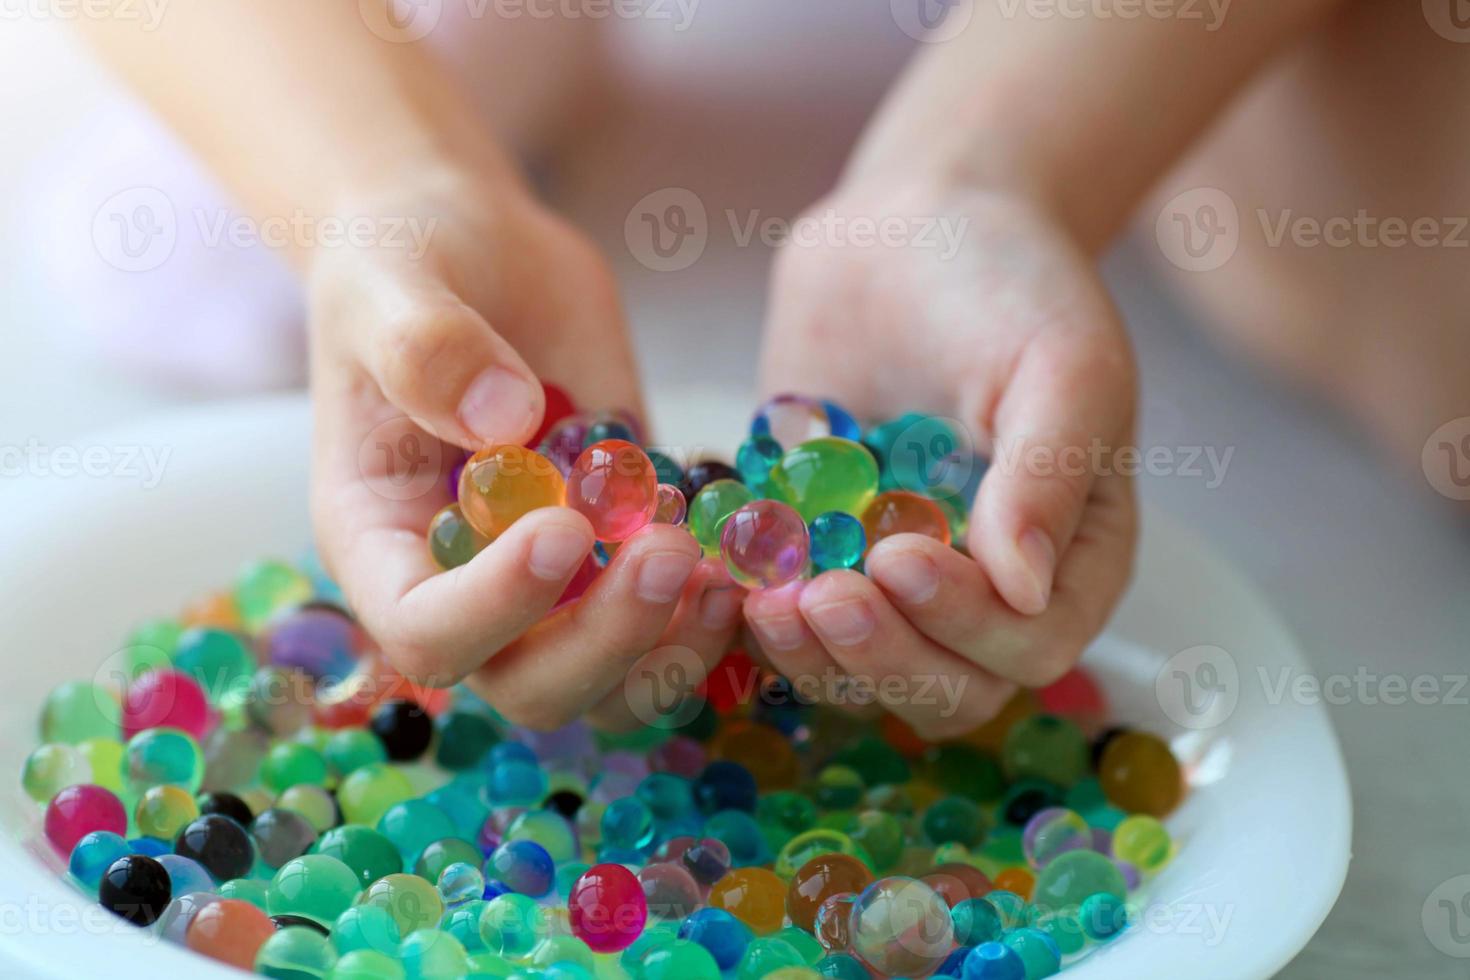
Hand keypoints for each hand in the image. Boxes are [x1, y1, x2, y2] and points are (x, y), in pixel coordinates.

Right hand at [308, 170, 743, 730]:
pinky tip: (748, 554)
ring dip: (672, 649)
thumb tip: (503, 423)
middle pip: (531, 686)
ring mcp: (553, 580)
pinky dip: (713, 615)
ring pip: (613, 684)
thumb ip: (429, 349)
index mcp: (382, 543)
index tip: (562, 526)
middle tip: (668, 550)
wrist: (477, 248)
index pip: (426, 631)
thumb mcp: (393, 281)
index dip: (496, 607)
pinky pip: (671, 627)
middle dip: (607, 640)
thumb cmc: (407, 260)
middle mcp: (466, 584)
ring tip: (721, 572)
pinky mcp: (623, 549)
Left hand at [750, 185, 1137, 738]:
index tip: (900, 558)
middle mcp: (983, 588)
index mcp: (1068, 557)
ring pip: (859, 672)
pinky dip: (750, 615)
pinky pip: (786, 617)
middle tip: (819, 599)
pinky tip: (714, 577)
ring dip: (810, 654)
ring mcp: (892, 579)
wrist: (914, 223)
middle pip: (944, 686)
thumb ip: (1048, 475)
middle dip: (881, 657)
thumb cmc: (1011, 282)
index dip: (966, 625)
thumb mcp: (1061, 361)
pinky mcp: (816, 552)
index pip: (1030, 643)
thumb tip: (1022, 592)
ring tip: (761, 600)